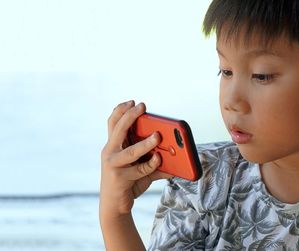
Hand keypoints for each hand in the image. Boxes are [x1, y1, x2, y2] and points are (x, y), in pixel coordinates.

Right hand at [100, 101, 171, 217]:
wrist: (114, 207)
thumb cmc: (128, 182)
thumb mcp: (141, 167)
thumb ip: (154, 159)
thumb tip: (177, 154)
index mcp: (113, 145)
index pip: (113, 122)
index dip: (120, 110)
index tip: (132, 101)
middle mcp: (110, 152)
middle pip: (118, 129)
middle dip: (130, 116)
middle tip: (142, 106)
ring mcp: (113, 165)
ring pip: (131, 151)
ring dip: (146, 143)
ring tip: (158, 136)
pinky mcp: (119, 178)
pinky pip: (140, 169)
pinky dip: (152, 165)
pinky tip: (159, 160)